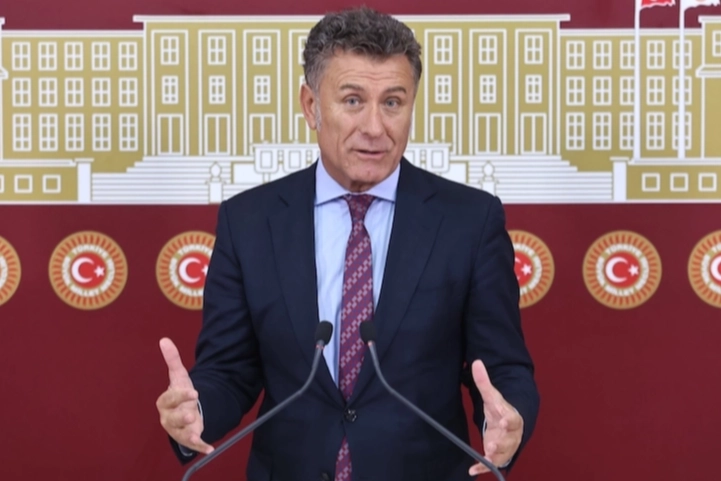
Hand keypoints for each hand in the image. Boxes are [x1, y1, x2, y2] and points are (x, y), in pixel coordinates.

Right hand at [156, 338, 213, 454]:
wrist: (184, 411)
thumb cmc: (180, 394)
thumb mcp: (179, 377)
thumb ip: (172, 360)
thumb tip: (164, 339)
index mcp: (165, 403)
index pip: (170, 399)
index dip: (180, 396)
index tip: (195, 392)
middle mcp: (168, 418)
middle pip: (171, 419)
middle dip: (180, 418)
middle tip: (191, 415)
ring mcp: (177, 430)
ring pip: (180, 434)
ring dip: (188, 434)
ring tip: (197, 434)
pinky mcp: (187, 438)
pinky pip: (192, 444)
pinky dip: (201, 447)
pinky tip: (210, 448)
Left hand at [469, 359, 522, 475]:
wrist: (508, 424)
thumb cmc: (500, 409)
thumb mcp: (492, 396)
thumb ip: (484, 381)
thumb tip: (477, 362)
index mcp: (511, 417)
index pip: (513, 419)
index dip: (509, 420)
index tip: (504, 421)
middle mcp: (511, 434)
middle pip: (509, 440)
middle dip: (502, 443)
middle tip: (493, 445)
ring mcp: (506, 446)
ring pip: (503, 454)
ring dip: (495, 457)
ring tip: (486, 458)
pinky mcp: (498, 455)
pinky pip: (492, 464)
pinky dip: (483, 468)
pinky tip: (472, 470)